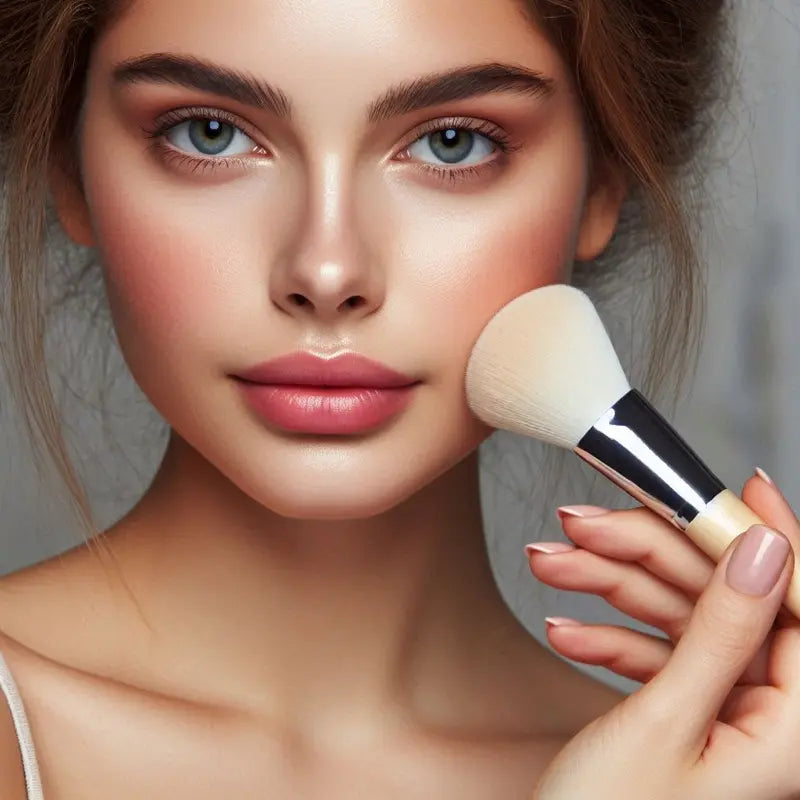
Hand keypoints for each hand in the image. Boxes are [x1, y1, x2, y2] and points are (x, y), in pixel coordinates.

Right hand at [526, 471, 799, 799]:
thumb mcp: (666, 721)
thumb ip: (722, 632)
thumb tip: (766, 551)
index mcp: (792, 729)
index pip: (799, 606)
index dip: (773, 540)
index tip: (741, 487)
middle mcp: (768, 717)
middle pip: (723, 601)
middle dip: (650, 556)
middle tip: (586, 522)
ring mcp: (724, 713)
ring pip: (680, 618)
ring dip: (612, 587)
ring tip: (551, 562)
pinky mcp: (685, 712)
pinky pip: (656, 651)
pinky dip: (609, 633)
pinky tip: (565, 622)